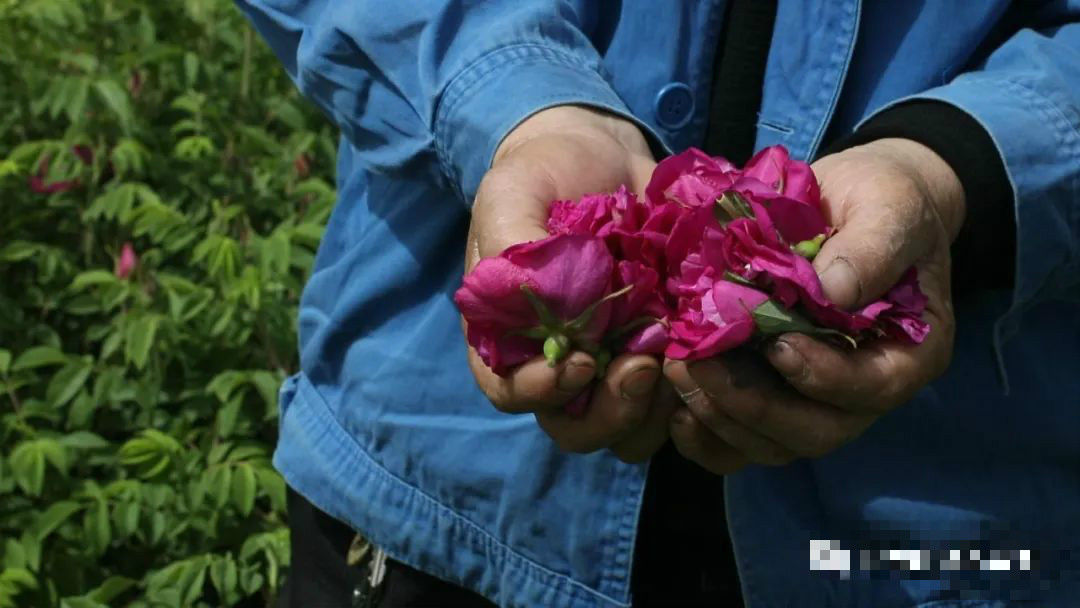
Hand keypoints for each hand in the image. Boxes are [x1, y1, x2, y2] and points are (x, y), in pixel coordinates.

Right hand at [464, 105, 675, 461]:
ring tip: (679, 359)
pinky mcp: (664, 350)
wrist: (599, 152)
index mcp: (509, 339)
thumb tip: (537, 297)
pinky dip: (697, 385)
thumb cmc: (542, 175)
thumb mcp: (512, 194)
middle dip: (611, 412)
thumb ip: (510, 242)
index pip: (512, 393)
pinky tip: (709, 348)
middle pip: (578, 427)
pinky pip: (681, 396)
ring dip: (658, 409)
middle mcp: (562, 363)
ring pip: (634, 427)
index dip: (541, 393)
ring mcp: (616, 361)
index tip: (578, 364)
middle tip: (642, 367)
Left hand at [665, 138, 963, 471]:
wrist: (849, 198)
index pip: (871, 388)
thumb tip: (831, 292)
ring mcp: (813, 400)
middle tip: (699, 364)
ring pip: (770, 443)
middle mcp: (862, 392)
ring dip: (719, 415)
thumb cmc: (881, 199)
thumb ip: (871, 248)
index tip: (778, 345)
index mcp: (907, 353)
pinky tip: (675, 411)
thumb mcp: (889, 206)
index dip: (823, 376)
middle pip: (813, 431)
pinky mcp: (770, 395)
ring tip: (677, 368)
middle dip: (752, 405)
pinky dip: (706, 435)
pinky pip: (739, 441)